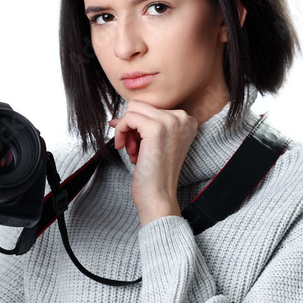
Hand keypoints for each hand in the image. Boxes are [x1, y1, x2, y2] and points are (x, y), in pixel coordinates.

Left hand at [108, 101, 197, 225]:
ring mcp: (170, 122)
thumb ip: (141, 125)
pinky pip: (128, 118)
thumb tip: (116, 118)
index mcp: (187, 120)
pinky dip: (120, 132)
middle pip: (141, 106)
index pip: (151, 107)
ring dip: (125, 130)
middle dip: (130, 126)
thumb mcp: (153, 143)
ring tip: (132, 151)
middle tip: (132, 148)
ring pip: (133, 109)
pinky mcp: (156, 128)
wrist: (159, 196)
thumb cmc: (155, 174)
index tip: (136, 143)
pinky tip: (126, 149)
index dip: (137, 124)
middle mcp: (182, 118)